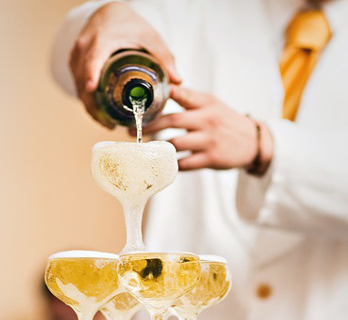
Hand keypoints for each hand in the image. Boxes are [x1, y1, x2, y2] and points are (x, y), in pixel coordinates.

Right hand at [70, 2, 180, 126]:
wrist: (107, 15)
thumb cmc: (127, 24)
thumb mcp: (149, 37)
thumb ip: (163, 57)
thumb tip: (177, 81)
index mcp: (100, 40)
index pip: (92, 59)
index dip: (91, 74)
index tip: (92, 89)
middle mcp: (83, 49)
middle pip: (84, 81)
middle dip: (95, 106)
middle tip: (110, 125)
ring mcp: (76, 59)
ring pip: (79, 88)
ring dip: (92, 108)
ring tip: (108, 124)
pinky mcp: (74, 66)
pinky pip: (78, 87)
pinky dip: (88, 101)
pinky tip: (101, 114)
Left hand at [142, 85, 272, 170]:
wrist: (253, 142)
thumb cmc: (226, 121)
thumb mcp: (212, 104)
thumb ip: (190, 99)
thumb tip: (164, 90)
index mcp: (206, 103)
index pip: (181, 94)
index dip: (160, 94)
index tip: (140, 99)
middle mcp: (207, 119)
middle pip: (172, 121)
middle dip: (149, 126)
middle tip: (131, 131)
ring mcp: (209, 140)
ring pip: (175, 144)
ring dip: (157, 147)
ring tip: (143, 149)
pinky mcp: (211, 159)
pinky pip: (185, 163)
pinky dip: (171, 164)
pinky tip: (161, 163)